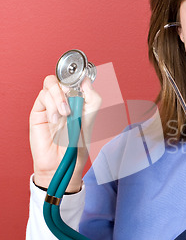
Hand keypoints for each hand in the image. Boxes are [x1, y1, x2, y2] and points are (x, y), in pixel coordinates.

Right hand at [30, 75, 101, 191]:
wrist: (62, 164)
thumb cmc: (76, 147)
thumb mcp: (89, 123)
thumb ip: (92, 101)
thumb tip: (86, 81)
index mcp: (79, 101)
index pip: (78, 79)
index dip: (79, 76)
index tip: (83, 80)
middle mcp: (64, 100)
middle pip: (63, 77)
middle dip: (69, 86)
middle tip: (74, 101)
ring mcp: (51, 104)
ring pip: (51, 83)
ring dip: (60, 97)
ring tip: (65, 114)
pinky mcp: (39, 110)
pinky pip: (43, 96)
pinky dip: (51, 105)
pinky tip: (55, 120)